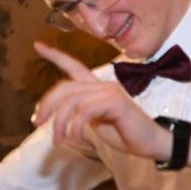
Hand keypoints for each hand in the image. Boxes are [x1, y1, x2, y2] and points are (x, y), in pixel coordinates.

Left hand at [32, 42, 167, 159]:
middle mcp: (103, 85)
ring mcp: (110, 92)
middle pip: (65, 88)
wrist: (151, 143)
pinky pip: (85, 111)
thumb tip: (62, 114)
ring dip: (60, 123)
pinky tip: (77, 138)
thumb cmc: (127, 134)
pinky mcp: (116, 102)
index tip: (38, 46)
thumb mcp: (97, 122)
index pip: (75, 67)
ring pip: (72, 101)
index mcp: (98, 88)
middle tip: (39, 123)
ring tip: (59, 139)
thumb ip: (81, 113)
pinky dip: (76, 127)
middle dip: (47, 105)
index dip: (56, 56)